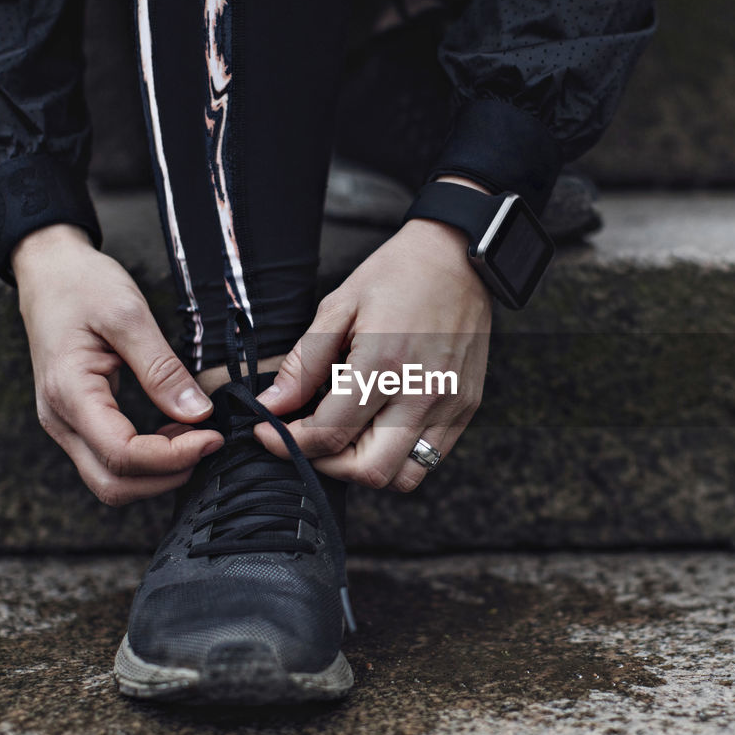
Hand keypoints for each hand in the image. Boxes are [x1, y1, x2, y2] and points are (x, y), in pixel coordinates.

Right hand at [13, 224, 223, 505]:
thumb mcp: (129, 315)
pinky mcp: (76, 421)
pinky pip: (110, 460)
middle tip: (209, 443)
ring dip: (158, 472)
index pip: (122, 454)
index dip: (173, 457)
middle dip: (167, 476)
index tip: (213, 436)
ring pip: (111, 480)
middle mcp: (59, 419)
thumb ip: (162, 368)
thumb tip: (198, 414)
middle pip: (113, 484)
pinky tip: (174, 430)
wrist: (48, 271)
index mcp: (69, 393)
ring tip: (195, 436)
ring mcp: (64, 424)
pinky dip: (147, 460)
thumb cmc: (83, 285)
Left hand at [254, 186, 491, 490]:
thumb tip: (272, 405)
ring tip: (346, 438)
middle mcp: (421, 392)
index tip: (267, 432)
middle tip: (307, 440)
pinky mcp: (466, 408)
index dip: (288, 443)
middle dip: (326, 465)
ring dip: (365, 468)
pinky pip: (430, 459)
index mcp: (384, 362)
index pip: (329, 433)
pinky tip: (379, 428)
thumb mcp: (339, 307)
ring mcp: (449, 405)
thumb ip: (305, 363)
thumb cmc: (396, 275)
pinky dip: (398, 458)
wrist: (459, 257)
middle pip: (366, 470)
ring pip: (402, 478)